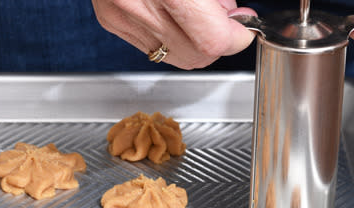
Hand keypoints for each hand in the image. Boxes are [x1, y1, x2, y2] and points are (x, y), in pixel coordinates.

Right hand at [91, 0, 256, 68]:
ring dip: (193, 41)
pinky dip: (169, 35)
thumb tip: (234, 15)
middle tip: (221, 15)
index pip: (211, 39)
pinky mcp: (110, 19)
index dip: (235, 36)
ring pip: (172, 55)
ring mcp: (120, 15)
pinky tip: (172, 11)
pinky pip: (150, 45)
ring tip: (195, 10)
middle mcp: (137, 4)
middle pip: (194, 55)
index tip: (243, 25)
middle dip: (216, 40)